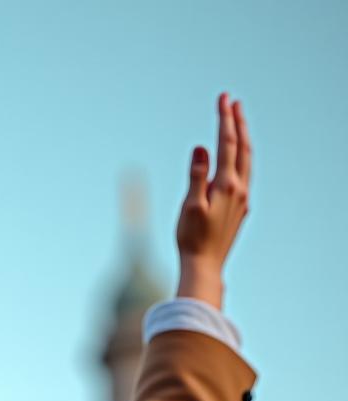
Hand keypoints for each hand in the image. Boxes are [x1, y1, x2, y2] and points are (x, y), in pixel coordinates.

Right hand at [174, 92, 252, 308]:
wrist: (205, 266)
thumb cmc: (192, 239)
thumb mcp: (190, 206)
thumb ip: (197, 175)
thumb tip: (202, 147)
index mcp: (226, 185)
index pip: (227, 144)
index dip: (225, 120)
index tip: (223, 99)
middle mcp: (239, 189)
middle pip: (242, 148)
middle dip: (237, 123)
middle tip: (233, 102)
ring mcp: (242, 199)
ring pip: (246, 161)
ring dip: (242, 140)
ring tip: (237, 124)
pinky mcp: (239, 209)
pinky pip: (244, 175)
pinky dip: (241, 158)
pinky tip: (237, 159)